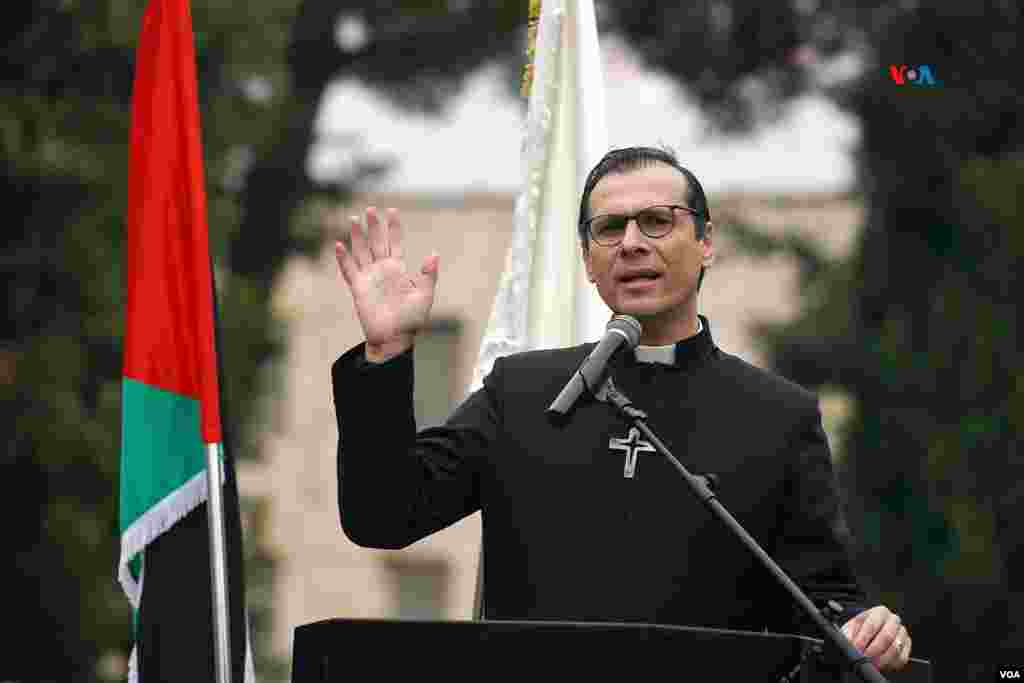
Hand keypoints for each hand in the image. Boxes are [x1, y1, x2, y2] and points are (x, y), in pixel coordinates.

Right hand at [335, 207, 438, 360]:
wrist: (394, 339)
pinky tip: (339, 245)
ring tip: (354, 218)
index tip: (392, 210)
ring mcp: (369, 277)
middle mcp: (383, 269)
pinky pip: (348, 270)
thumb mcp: (424, 296)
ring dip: (357, 235)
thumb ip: (429, 275)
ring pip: (361, 251)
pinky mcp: (358, 288)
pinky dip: (343, 258)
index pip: (395, 242)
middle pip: (377, 242)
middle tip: (371, 209)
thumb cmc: (411, 320)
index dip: (394, 227)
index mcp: (399, 269)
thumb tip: (433, 254)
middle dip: (374, 225)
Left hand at [840, 605, 910, 671]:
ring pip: (895, 648)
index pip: (873, 624)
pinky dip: (889, 664)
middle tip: (864, 658)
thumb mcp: (851, 629)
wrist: (869, 636)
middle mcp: (894, 621)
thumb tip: (849, 645)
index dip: (863, 638)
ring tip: (870, 663)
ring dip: (881, 659)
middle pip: (887, 636)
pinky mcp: (907, 647)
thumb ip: (849, 635)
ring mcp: (902, 634)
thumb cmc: (859, 631)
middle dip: (873, 650)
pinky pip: (901, 658)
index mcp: (880, 612)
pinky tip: (879, 665)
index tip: (856, 648)